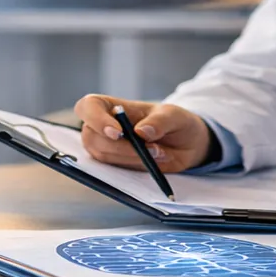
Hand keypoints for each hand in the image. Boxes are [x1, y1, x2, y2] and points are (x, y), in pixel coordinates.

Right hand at [75, 94, 211, 172]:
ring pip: (103, 156)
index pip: (89, 106)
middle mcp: (104, 126)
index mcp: (113, 106)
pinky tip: (153, 162)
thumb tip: (140, 131)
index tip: (117, 132)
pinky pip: (112, 171)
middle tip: (153, 148)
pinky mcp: (114, 164)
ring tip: (159, 152)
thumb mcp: (175, 116)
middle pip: (92, 137)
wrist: (186, 144)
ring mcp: (106, 147)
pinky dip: (134, 167)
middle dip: (122, 147)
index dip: (96, 119)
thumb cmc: (175, 122)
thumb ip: (160, 121)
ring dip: (131, 158)